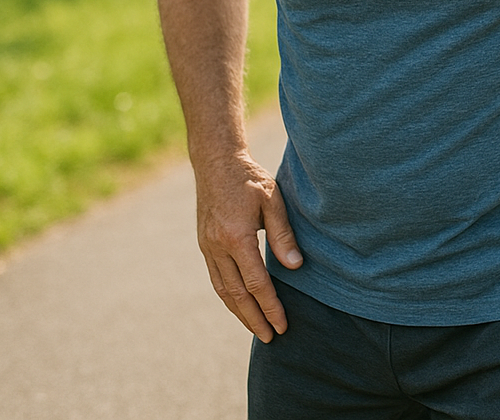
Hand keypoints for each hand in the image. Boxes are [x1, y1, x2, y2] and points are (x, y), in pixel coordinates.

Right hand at [193, 153, 301, 341]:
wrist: (216, 162)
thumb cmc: (250, 179)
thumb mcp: (273, 200)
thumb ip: (283, 235)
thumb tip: (295, 267)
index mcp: (236, 237)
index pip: (256, 283)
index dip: (270, 307)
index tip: (282, 325)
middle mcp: (218, 247)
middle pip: (236, 294)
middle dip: (254, 319)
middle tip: (270, 338)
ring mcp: (207, 247)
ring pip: (223, 289)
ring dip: (239, 312)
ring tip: (256, 328)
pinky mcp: (204, 244)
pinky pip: (216, 278)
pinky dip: (228, 296)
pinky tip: (239, 304)